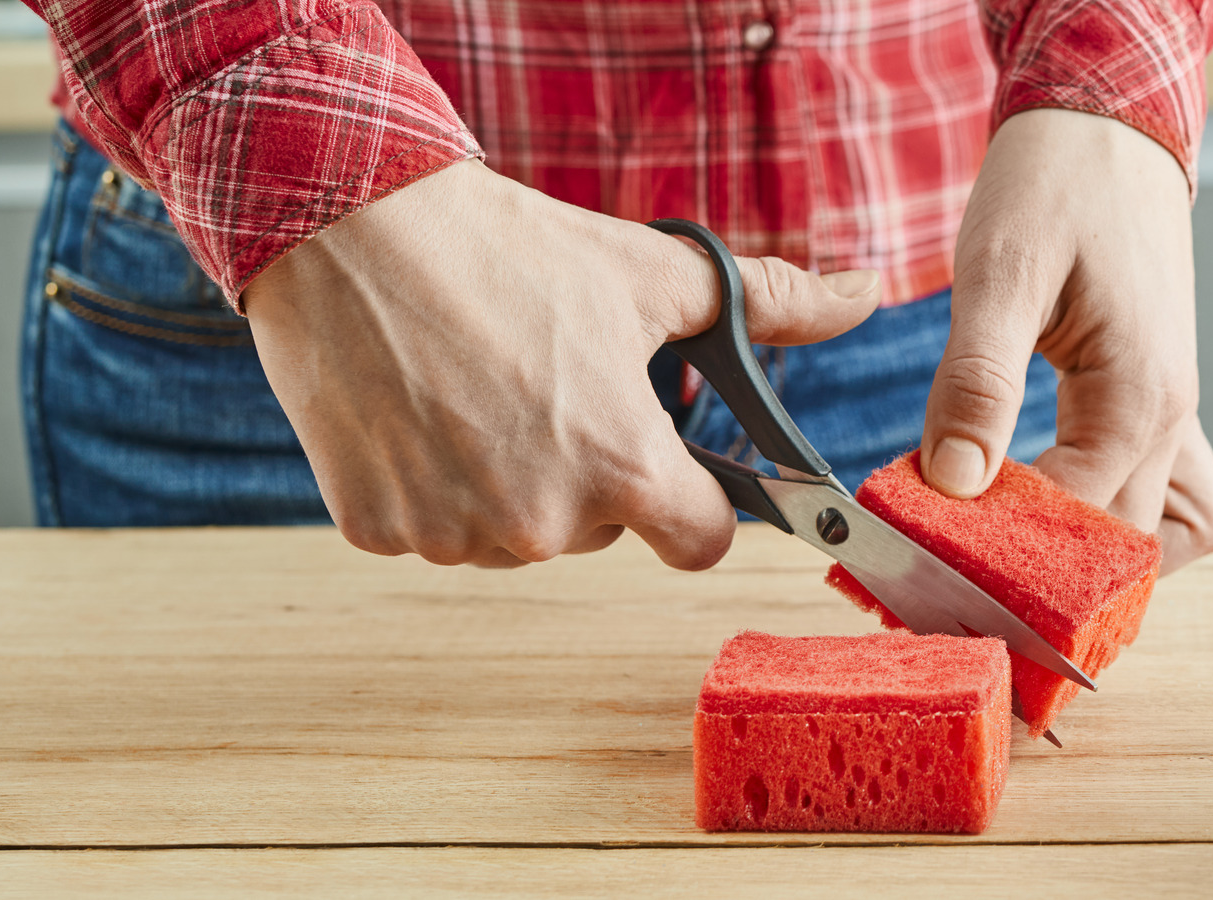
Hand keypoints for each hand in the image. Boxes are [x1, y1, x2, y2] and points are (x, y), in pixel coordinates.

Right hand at [244, 159, 879, 568]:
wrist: (350, 227)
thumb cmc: (511, 250)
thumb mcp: (652, 275)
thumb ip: (770, 301)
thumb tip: (862, 296)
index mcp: (624, 467)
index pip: (702, 543)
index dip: (698, 501)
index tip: (671, 462)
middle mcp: (542, 523)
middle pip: (603, 529)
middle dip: (592, 473)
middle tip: (551, 386)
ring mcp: (454, 534)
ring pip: (513, 533)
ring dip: (509, 480)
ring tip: (478, 388)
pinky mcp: (378, 529)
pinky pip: (432, 526)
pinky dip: (432, 483)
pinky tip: (419, 408)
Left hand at [921, 109, 1212, 573]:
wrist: (1107, 125)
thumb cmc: (1057, 184)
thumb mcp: (1000, 275)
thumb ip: (978, 381)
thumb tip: (953, 481)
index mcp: (1141, 396)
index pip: (1079, 523)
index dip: (1003, 549)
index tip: (929, 550)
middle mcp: (1171, 418)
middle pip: (1121, 547)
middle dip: (1042, 570)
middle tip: (952, 562)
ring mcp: (1169, 412)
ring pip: (1155, 531)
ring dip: (1090, 554)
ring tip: (1007, 544)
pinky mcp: (1149, 400)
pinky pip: (1154, 490)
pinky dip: (1105, 513)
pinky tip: (1040, 498)